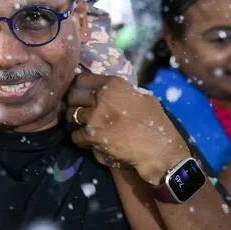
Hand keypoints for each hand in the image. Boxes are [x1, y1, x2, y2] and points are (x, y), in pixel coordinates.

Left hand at [66, 72, 188, 185]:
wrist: (159, 150)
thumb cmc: (155, 124)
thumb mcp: (142, 97)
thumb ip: (121, 91)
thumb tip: (108, 89)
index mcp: (114, 84)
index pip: (81, 79)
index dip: (78, 88)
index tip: (79, 95)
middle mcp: (102, 96)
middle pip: (72, 96)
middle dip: (74, 104)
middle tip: (80, 113)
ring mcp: (95, 116)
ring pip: (71, 115)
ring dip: (75, 122)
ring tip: (85, 127)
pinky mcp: (92, 135)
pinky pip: (75, 135)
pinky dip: (80, 140)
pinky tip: (89, 141)